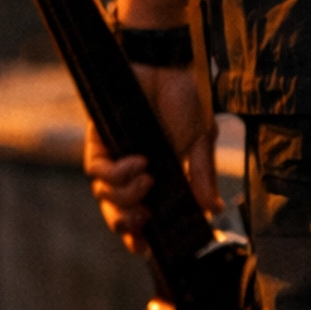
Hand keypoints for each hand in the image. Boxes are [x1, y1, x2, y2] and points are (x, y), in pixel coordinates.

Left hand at [84, 0, 219, 252]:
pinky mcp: (99, 140)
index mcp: (158, 174)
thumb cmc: (184, 95)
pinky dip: (116, 173)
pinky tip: (137, 162)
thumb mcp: (200, 140)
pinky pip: (97, 170)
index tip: (148, 248)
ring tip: (148, 177)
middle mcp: (132, 170)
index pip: (142, 215)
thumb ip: (201, 175)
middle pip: (117, 214)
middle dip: (127, 225)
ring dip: (125, 195)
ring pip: (105, 196)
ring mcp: (114, 155)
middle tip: (145, 220)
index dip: (140, 235)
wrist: (166, 61)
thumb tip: (213, 209)